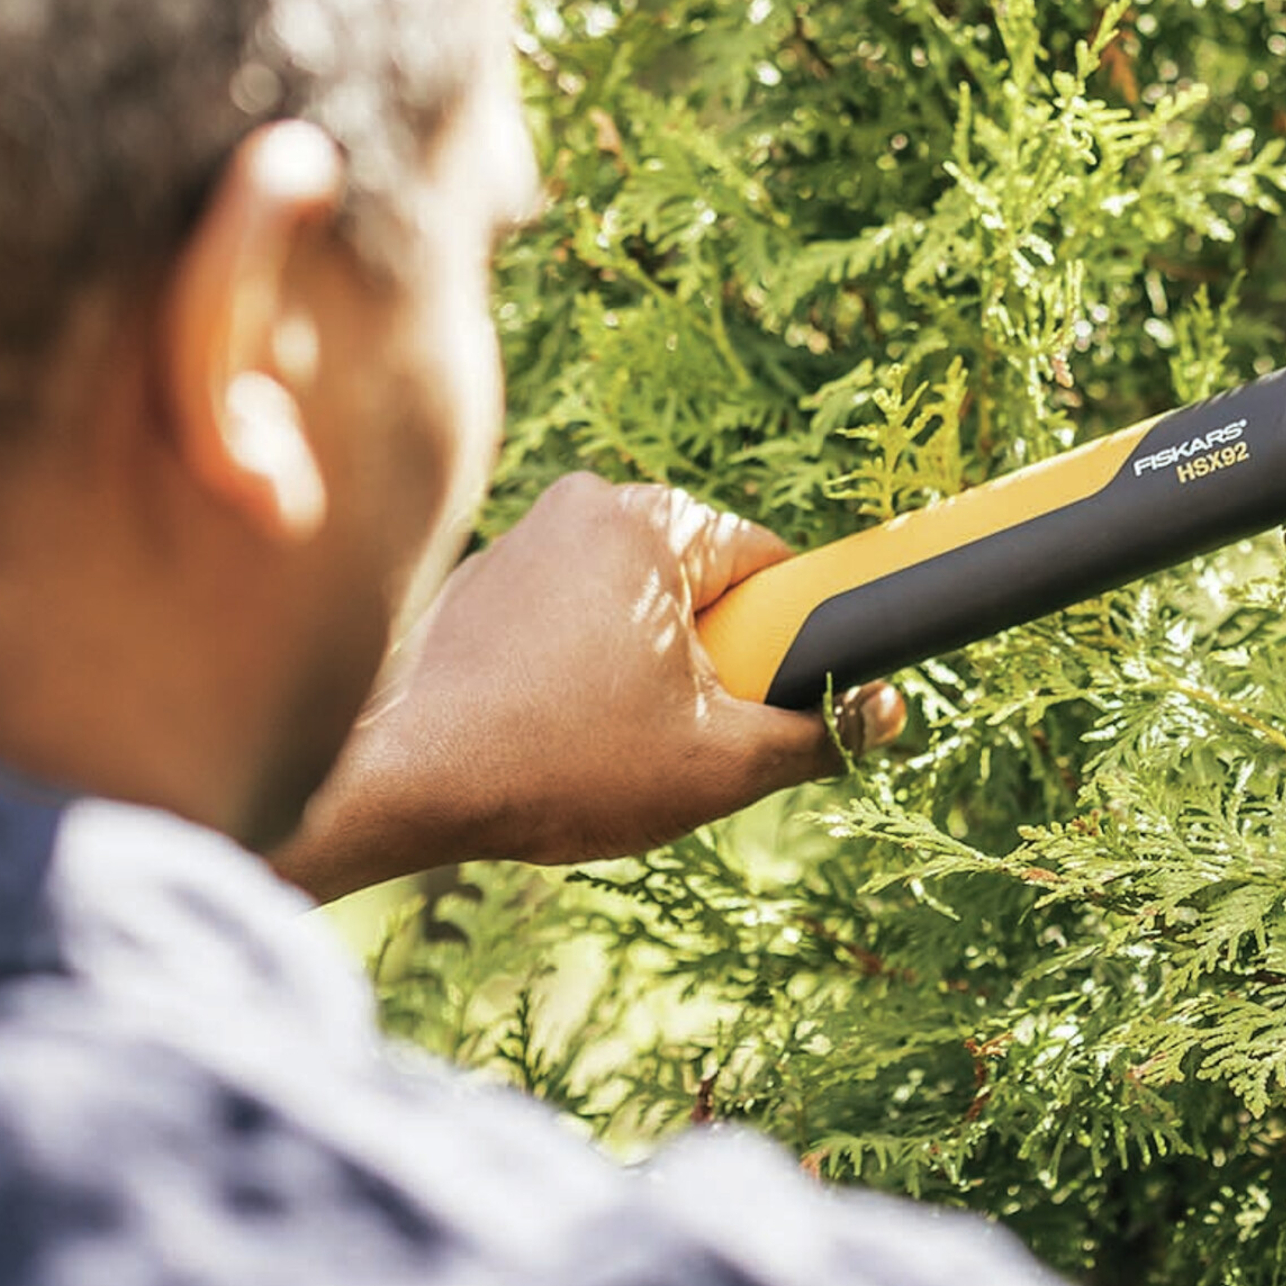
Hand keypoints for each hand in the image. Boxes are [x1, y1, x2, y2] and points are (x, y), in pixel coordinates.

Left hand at [269, 475, 902, 901]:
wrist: (394, 782)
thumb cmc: (557, 762)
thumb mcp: (717, 763)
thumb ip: (819, 732)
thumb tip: (891, 710)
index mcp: (653, 519)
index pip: (770, 565)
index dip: (781, 642)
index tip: (756, 701)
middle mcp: (584, 504)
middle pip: (698, 583)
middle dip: (704, 662)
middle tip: (675, 740)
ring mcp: (521, 539)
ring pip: (629, 606)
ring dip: (639, 671)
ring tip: (601, 747)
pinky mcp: (475, 584)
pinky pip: (566, 620)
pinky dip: (574, 673)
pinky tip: (547, 738)